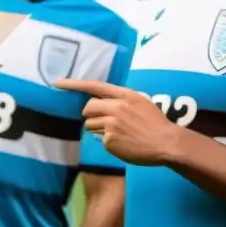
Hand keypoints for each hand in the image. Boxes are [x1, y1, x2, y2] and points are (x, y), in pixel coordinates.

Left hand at [56, 78, 178, 165]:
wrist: (167, 143)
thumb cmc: (155, 123)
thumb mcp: (140, 102)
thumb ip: (120, 100)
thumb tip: (99, 105)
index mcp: (124, 96)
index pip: (94, 86)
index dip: (74, 84)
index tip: (58, 83)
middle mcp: (115, 108)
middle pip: (88, 108)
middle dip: (91, 114)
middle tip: (104, 121)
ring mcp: (111, 124)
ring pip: (90, 125)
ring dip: (98, 129)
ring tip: (119, 134)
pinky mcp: (109, 140)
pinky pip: (100, 140)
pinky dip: (108, 142)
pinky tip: (123, 144)